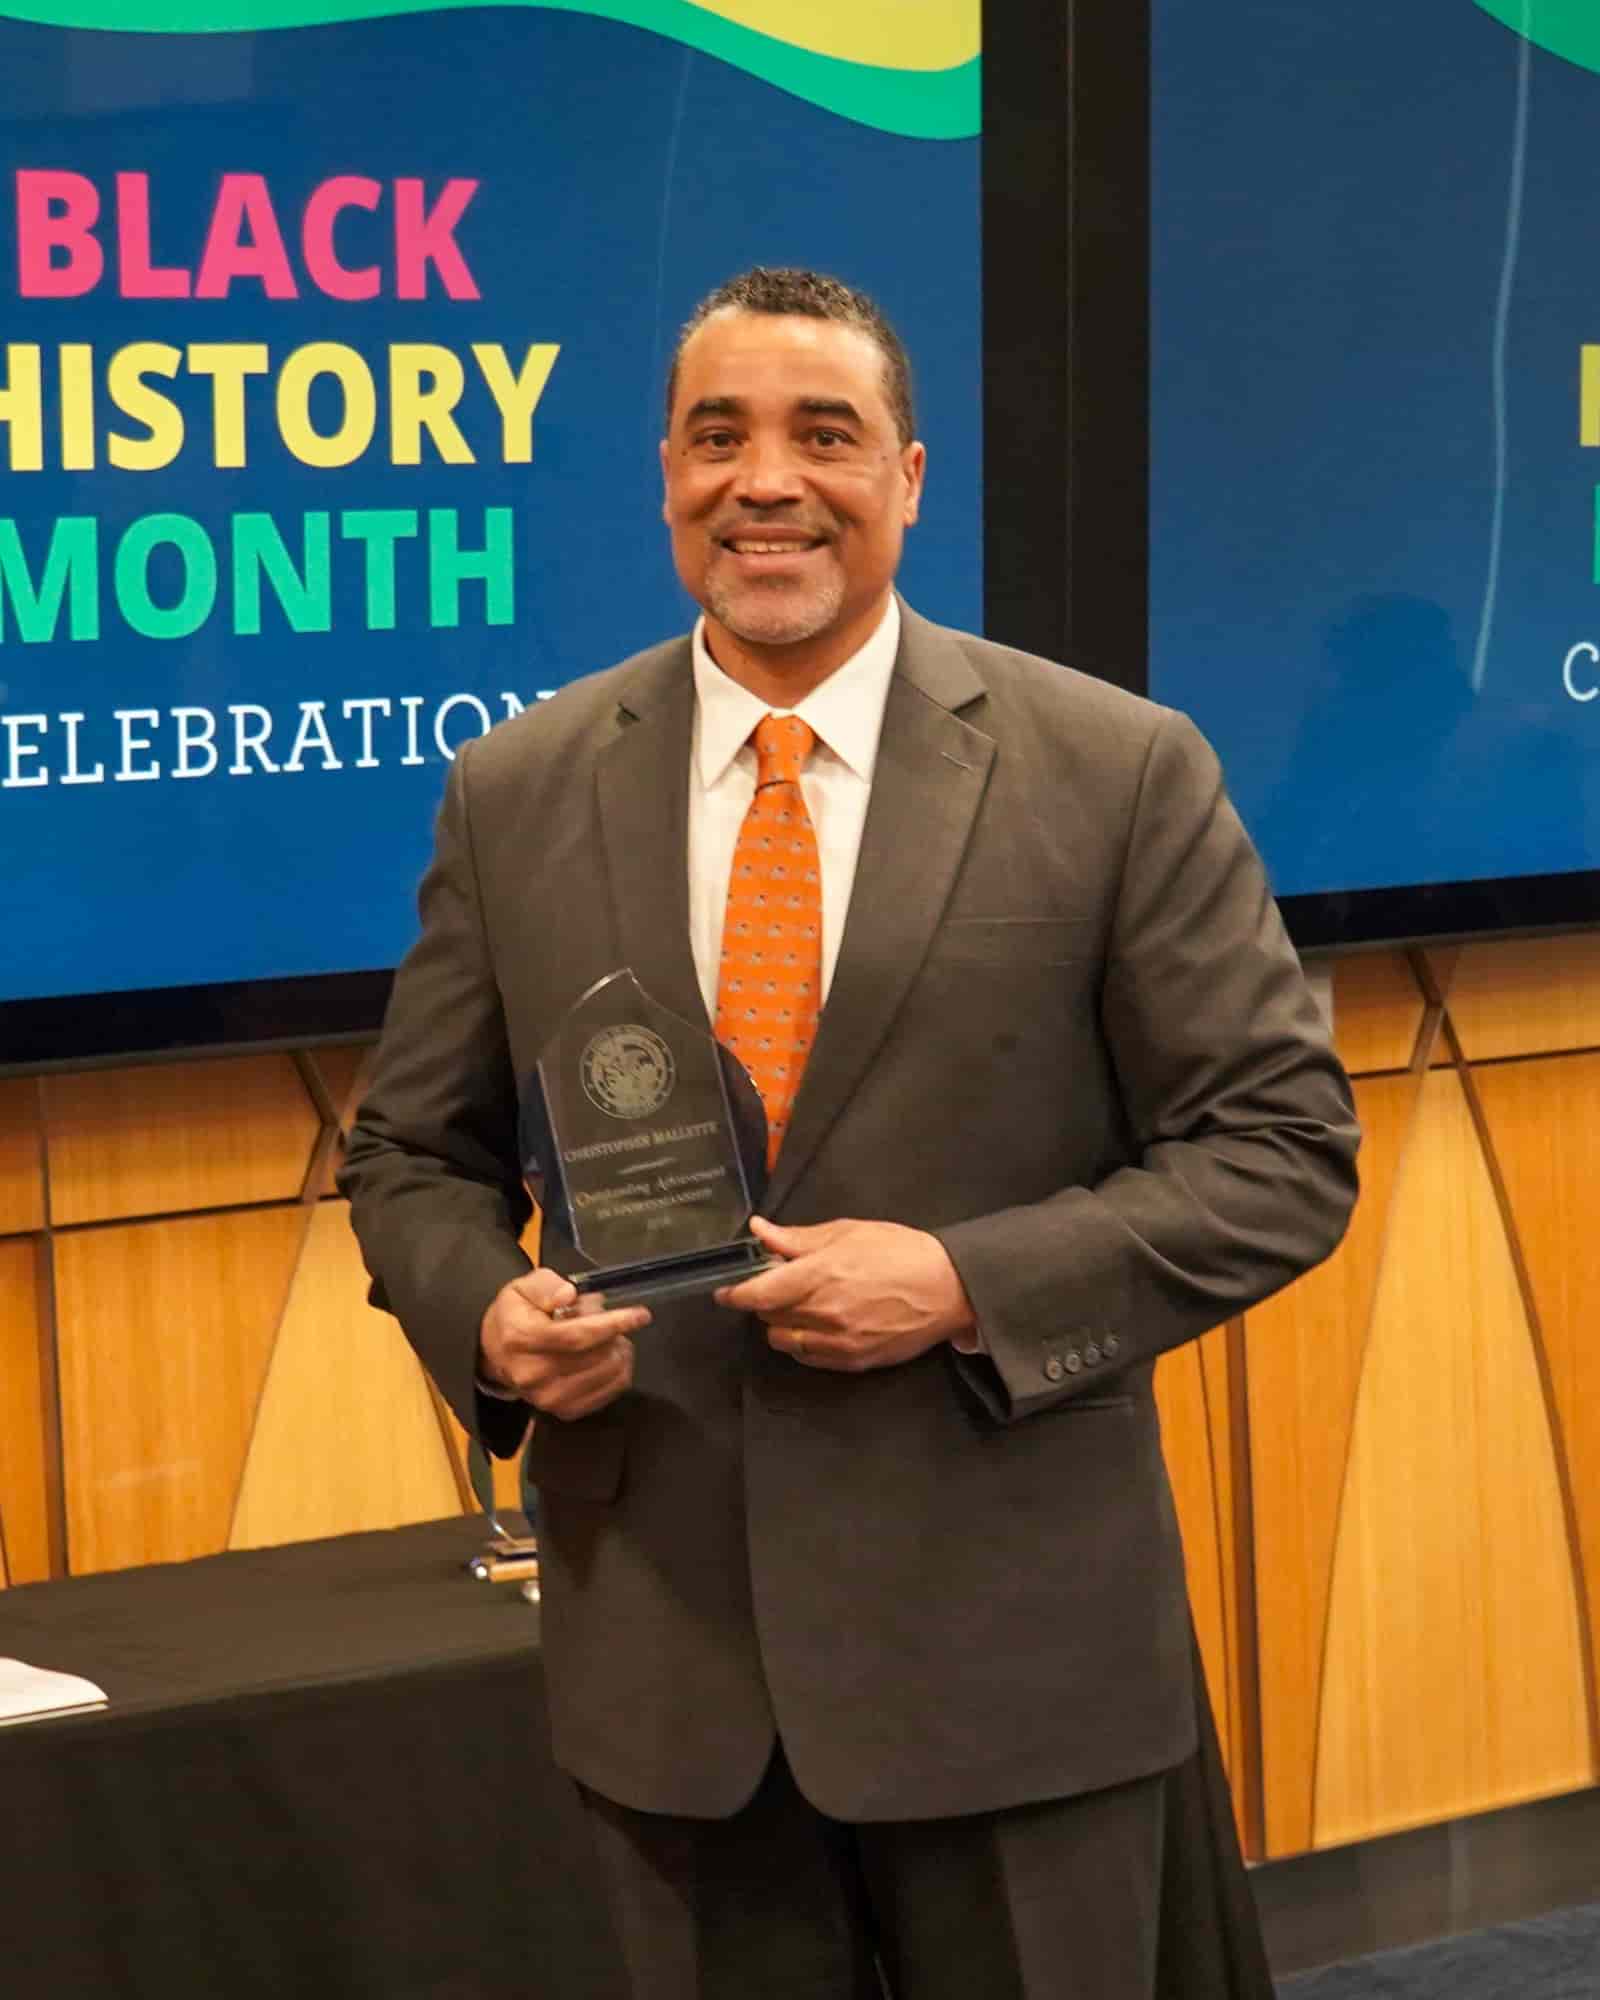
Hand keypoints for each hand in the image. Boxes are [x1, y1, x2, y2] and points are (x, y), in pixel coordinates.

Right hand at [478, 1269, 649, 1419]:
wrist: (495, 1353)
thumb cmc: (515, 1315)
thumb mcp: (523, 1287)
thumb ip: (546, 1286)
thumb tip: (568, 1296)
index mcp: (522, 1338)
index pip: (577, 1335)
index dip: (613, 1324)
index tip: (640, 1315)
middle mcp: (533, 1374)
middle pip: (596, 1356)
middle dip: (615, 1334)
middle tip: (611, 1320)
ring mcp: (548, 1398)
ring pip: (607, 1375)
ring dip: (619, 1352)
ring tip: (608, 1338)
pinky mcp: (563, 1412)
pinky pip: (608, 1393)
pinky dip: (618, 1373)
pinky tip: (609, 1358)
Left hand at [715, 1216, 974, 1372]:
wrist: (947, 1289)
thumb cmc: (900, 1252)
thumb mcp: (849, 1233)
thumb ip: (799, 1238)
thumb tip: (760, 1231)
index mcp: (821, 1274)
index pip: (758, 1293)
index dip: (735, 1293)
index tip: (725, 1291)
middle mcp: (825, 1312)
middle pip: (768, 1316)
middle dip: (764, 1301)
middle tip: (778, 1286)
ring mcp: (838, 1341)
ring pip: (784, 1340)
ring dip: (781, 1324)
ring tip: (800, 1306)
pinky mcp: (852, 1361)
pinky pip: (808, 1358)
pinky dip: (803, 1343)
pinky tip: (818, 1325)